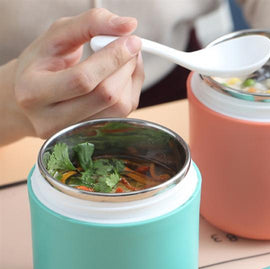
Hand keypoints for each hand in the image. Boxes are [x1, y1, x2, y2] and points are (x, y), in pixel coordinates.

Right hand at [10, 8, 143, 140]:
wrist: (34, 95)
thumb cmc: (44, 63)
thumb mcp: (56, 36)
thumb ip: (90, 24)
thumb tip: (128, 26)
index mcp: (34, 92)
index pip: (83, 79)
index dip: (112, 58)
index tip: (131, 40)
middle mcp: (51, 120)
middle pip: (105, 96)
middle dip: (125, 67)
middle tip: (130, 47)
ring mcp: (73, 134)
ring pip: (119, 109)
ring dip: (130, 80)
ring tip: (123, 62)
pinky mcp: (92, 138)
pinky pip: (123, 115)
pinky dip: (130, 92)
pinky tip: (121, 78)